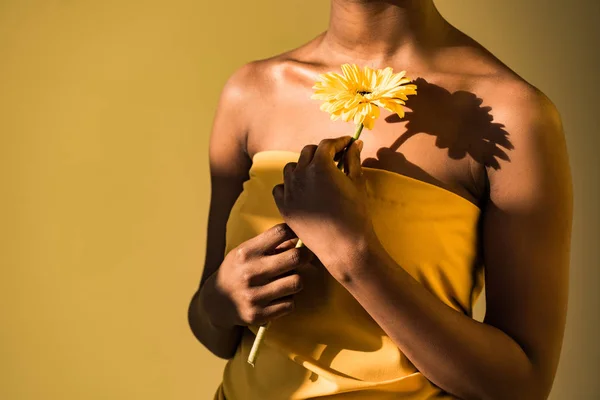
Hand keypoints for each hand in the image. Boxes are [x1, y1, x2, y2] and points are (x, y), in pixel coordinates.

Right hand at [207, 223, 313, 327]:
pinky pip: (290, 304)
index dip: (295, 231)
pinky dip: (288, 300)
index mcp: (246, 253)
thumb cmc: (237, 271)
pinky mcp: (258, 315)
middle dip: (305, 255)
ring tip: (289, 280)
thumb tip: (299, 238)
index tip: (299, 235)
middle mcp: (250, 273)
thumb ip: (269, 245)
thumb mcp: (245, 252)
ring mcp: (254, 296)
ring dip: (296, 280)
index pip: (280, 232)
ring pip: (297, 282)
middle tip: (305, 256)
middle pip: (295, 257)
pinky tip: (279, 297)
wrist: (215, 302)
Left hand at [272, 136, 377, 281]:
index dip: (339, 142)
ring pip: (292, 168)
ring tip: (316, 174)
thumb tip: (355, 143)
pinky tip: (300, 190)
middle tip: (335, 159)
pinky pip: (280, 188)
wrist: (344, 246)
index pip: (327, 145)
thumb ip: (353, 159)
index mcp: (320, 165)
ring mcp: (289, 190)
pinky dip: (289, 185)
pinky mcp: (284, 206)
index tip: (347, 144)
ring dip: (303, 166)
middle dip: (322, 152)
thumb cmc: (355, 214)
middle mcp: (301, 174)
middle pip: (308, 152)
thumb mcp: (357, 182)